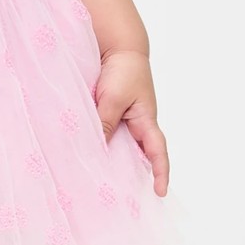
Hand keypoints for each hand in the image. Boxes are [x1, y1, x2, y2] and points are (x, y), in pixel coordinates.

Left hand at [93, 49, 169, 195]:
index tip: (160, 192)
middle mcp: (137, 123)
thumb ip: (105, 122)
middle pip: (137, 155)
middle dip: (133, 175)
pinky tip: (84, 154)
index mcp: (146, 120)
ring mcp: (124, 118)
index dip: (161, 172)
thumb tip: (97, 148)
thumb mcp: (113, 98)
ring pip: (119, 146)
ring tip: (99, 183)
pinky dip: (98, 144)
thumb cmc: (123, 69)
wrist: (117, 47)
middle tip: (123, 198)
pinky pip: (105, 132)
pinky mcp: (109, 112)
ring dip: (111, 161)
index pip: (157, 151)